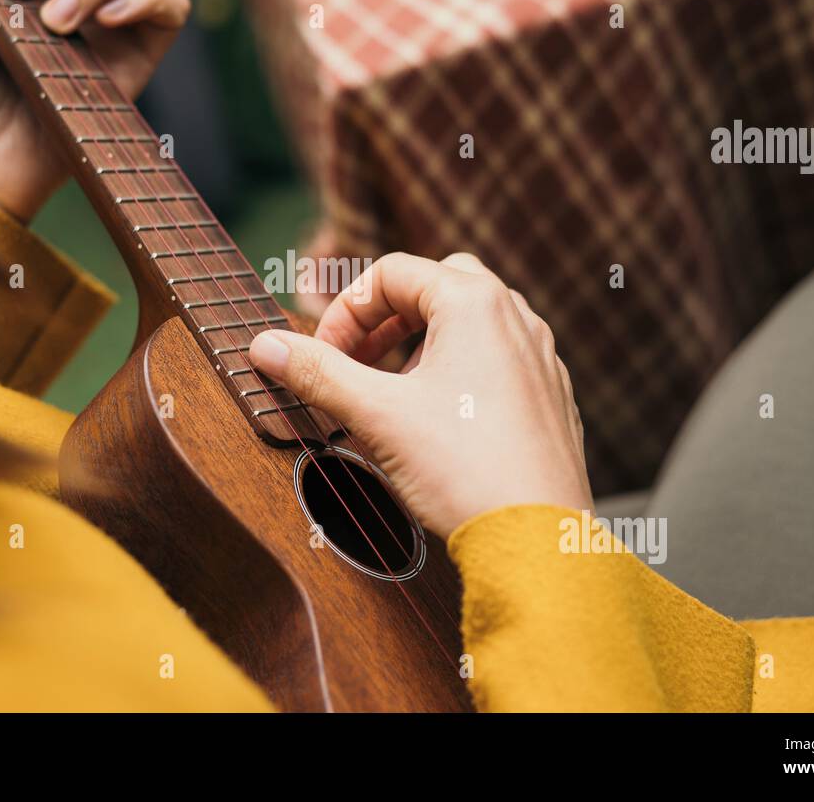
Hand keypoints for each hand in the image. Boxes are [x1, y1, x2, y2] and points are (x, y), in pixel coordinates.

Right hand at [248, 253, 591, 537]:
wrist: (536, 541)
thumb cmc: (465, 472)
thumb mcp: (375, 415)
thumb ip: (316, 372)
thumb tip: (263, 345)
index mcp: (476, 303)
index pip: (391, 272)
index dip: (344, 311)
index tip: (323, 357)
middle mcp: (517, 318)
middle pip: (436, 284)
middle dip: (386, 318)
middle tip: (356, 361)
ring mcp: (540, 358)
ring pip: (471, 323)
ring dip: (421, 344)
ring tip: (392, 393)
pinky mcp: (550, 398)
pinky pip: (497, 362)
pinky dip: (458, 373)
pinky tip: (439, 422)